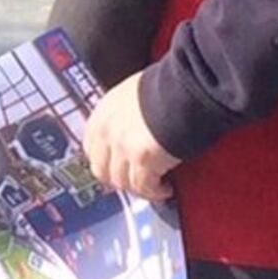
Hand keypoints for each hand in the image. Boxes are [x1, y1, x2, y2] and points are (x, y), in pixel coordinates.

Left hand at [82, 78, 180, 204]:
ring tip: (156, 186)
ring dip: (140, 188)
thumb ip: (127, 114)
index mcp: (103, 112)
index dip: (106, 161)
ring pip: (123, 182)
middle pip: (102, 170)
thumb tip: (134, 131)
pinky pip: (145, 187)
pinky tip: (166, 189)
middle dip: (120, 179)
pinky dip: (155, 192)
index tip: (118, 167)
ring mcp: (122, 147)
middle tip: (137, 181)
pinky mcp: (142, 160)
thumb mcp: (136, 95)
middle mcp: (107, 130)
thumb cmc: (169, 86)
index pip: (91, 147)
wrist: (186, 87)